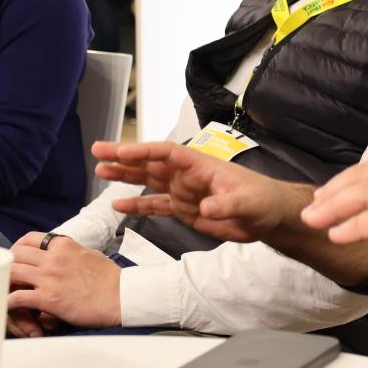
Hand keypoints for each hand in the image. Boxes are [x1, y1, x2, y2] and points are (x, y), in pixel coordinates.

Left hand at [7, 232, 120, 330]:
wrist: (121, 297)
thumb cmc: (110, 279)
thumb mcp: (90, 254)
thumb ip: (72, 251)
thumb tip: (64, 253)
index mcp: (64, 245)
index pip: (30, 238)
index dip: (18, 248)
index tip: (16, 258)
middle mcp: (53, 258)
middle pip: (15, 253)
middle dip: (6, 263)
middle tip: (6, 275)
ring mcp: (49, 278)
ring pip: (11, 271)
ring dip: (4, 281)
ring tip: (4, 290)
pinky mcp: (48, 298)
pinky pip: (17, 297)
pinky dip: (8, 302)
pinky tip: (7, 306)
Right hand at [95, 141, 304, 242]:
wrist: (270, 217)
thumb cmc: (263, 201)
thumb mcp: (248, 202)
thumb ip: (227, 204)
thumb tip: (206, 208)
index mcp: (201, 164)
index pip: (167, 153)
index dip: (144, 151)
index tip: (121, 151)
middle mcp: (188, 174)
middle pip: (150, 162)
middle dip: (124, 156)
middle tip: (97, 150)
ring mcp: (184, 191)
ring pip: (148, 180)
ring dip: (125, 175)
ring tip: (100, 170)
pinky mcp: (185, 209)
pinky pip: (156, 205)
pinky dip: (137, 204)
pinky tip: (118, 204)